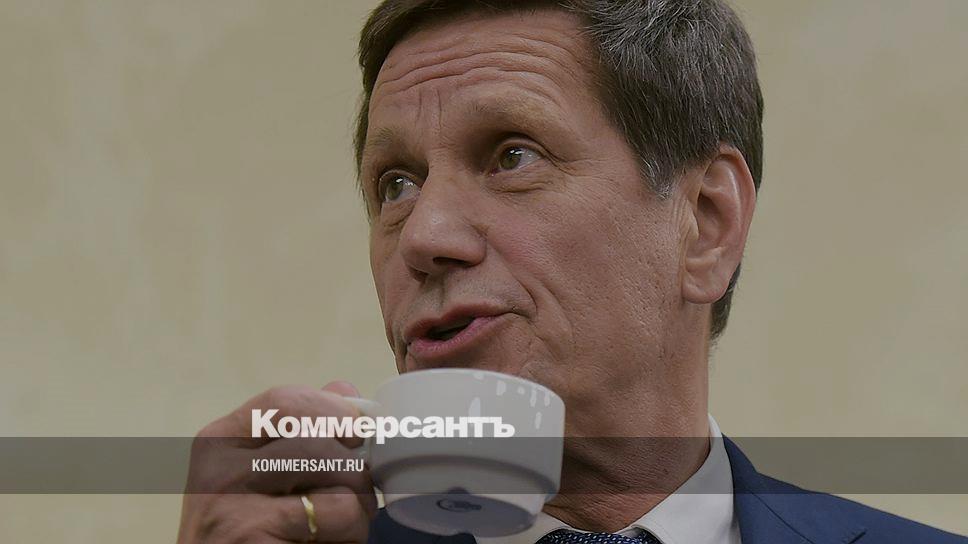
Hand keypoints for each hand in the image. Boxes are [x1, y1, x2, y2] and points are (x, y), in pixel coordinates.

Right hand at [177, 381, 377, 542]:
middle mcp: (219, 472)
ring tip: (338, 530)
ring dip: (357, 511)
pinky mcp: (254, 541)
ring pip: (338, 481)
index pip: (285, 401)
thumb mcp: (263, 476)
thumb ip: (300, 431)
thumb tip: (345, 392)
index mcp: (218, 443)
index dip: (334, 411)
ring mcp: (234, 510)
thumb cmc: (248, 535)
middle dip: (356, 472)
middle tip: (357, 499)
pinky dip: (348, 536)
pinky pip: (336, 518)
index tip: (357, 433)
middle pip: (320, 442)